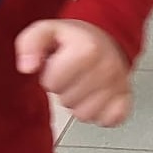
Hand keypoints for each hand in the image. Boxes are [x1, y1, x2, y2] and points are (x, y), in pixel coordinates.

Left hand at [15, 19, 131, 127]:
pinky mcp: (126, 100)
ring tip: (82, 85)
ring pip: (84, 115)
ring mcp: (119, 86)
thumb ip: (29, 44)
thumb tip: (26, 67)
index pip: (51, 83)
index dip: (50, 75)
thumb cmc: (76, 40)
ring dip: (79, 103)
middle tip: (72, 74)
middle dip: (64, 89)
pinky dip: (99, 114)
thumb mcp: (47, 31)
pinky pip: (106, 121)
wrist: (108, 38)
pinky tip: (96, 98)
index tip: (59, 64)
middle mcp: (107, 68)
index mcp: (87, 49)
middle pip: (67, 101)